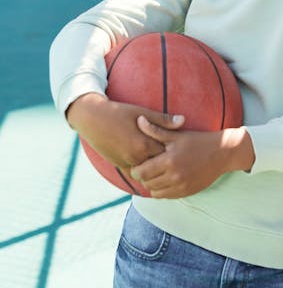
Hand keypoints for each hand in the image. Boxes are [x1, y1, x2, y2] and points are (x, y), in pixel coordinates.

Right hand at [66, 92, 184, 169]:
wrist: (93, 119)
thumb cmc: (119, 113)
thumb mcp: (142, 113)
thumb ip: (163, 120)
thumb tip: (183, 120)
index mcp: (143, 144)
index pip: (167, 153)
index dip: (175, 150)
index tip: (182, 148)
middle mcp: (135, 157)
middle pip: (158, 164)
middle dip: (167, 162)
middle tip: (178, 159)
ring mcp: (126, 163)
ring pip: (147, 171)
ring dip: (155, 168)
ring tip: (167, 164)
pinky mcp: (119, 165)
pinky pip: (135, 174)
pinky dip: (144, 172)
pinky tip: (152, 169)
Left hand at [130, 117, 254, 198]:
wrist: (222, 153)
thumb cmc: (198, 141)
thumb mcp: (176, 135)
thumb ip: (155, 130)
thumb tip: (139, 120)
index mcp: (169, 160)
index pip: (141, 172)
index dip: (136, 169)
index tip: (138, 163)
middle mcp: (174, 176)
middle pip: (147, 184)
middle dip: (143, 177)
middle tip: (146, 169)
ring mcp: (181, 186)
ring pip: (155, 193)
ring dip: (153, 185)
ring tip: (156, 175)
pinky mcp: (187, 192)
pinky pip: (167, 197)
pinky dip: (163, 190)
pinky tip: (166, 180)